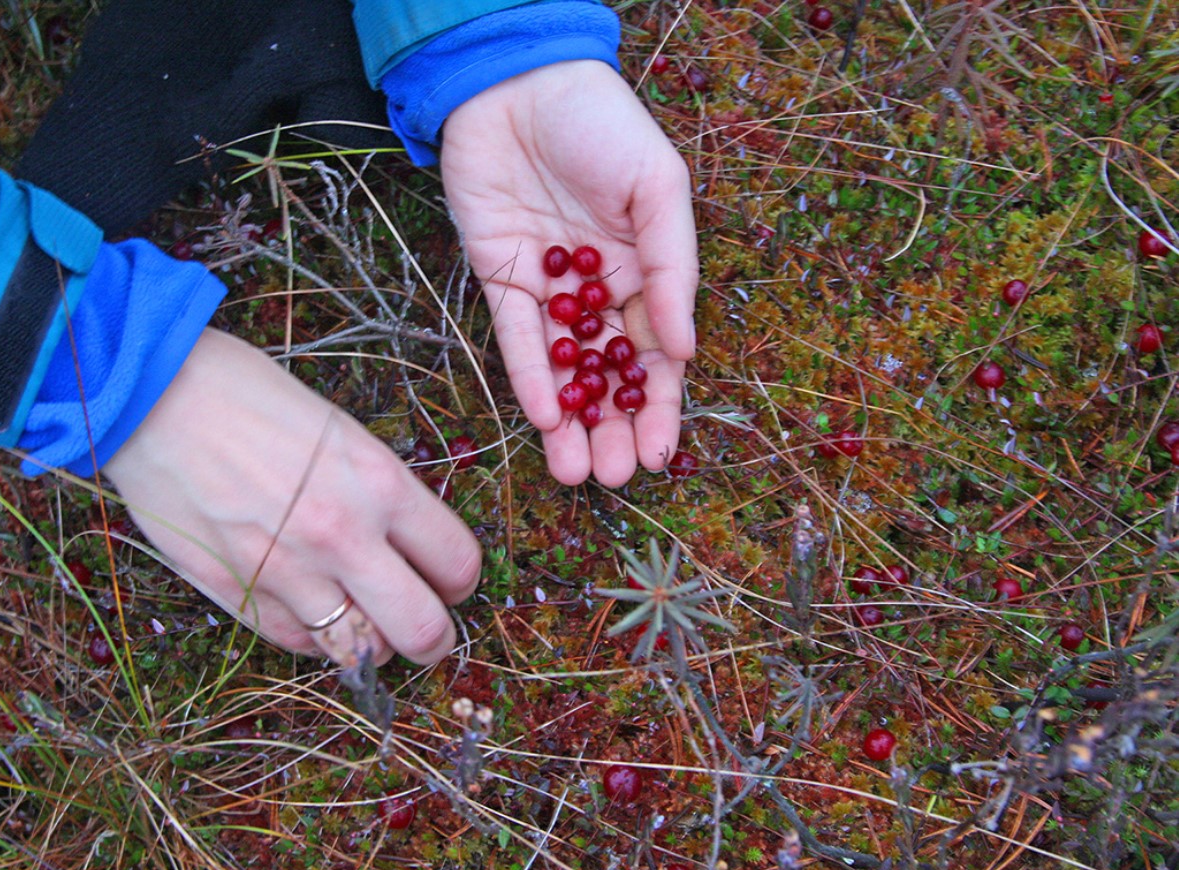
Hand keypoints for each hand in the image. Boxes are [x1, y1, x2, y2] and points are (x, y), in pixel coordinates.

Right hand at [103, 329, 480, 666]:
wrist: (154, 395)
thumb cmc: (249, 395)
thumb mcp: (341, 431)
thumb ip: (379, 491)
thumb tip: (405, 540)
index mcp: (381, 484)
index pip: (458, 563)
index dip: (462, 581)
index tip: (450, 581)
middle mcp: (343, 537)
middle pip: (423, 630)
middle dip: (434, 638)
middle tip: (427, 629)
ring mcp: (288, 573)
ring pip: (361, 652)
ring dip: (373, 644)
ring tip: (367, 623)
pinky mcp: (236, 594)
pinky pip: (298, 645)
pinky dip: (316, 640)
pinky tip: (314, 615)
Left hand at [440, 60, 698, 486]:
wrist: (520, 79)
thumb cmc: (603, 124)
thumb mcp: (657, 189)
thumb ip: (672, 269)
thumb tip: (682, 350)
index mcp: (645, 271)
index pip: (656, 357)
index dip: (659, 408)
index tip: (659, 455)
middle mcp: (597, 290)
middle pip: (608, 377)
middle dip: (611, 430)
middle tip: (611, 477)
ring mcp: (548, 289)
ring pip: (562, 371)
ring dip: (569, 423)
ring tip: (575, 473)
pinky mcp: (499, 278)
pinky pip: (515, 339)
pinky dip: (529, 377)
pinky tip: (543, 417)